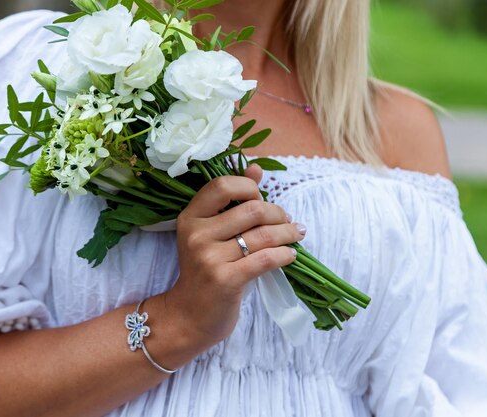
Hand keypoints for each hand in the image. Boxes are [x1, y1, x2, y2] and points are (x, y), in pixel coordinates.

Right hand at [166, 164, 305, 348]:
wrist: (189, 315)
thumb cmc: (205, 271)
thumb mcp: (210, 233)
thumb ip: (232, 201)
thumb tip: (257, 168)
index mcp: (190, 217)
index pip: (223, 185)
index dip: (249, 187)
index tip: (262, 200)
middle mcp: (196, 234)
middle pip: (251, 209)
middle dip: (278, 213)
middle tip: (289, 222)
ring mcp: (209, 258)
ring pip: (263, 235)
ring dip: (288, 233)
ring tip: (297, 235)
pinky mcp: (225, 280)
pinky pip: (266, 259)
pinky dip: (285, 255)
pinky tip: (291, 255)